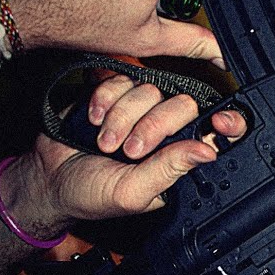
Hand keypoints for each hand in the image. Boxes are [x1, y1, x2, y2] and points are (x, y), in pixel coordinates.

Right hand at [0, 74, 246, 234]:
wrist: (49, 178)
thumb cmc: (92, 195)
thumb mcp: (134, 192)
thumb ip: (170, 169)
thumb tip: (208, 150)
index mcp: (179, 157)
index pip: (217, 134)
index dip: (226, 124)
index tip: (220, 123)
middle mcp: (165, 130)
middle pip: (182, 105)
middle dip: (153, 126)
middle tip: (129, 150)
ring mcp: (141, 108)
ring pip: (150, 90)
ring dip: (122, 117)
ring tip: (104, 143)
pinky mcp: (116, 92)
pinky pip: (121, 80)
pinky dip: (105, 100)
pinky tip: (93, 120)